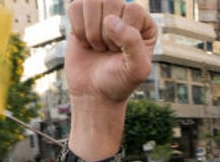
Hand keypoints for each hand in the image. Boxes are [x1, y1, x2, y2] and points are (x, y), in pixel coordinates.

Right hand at [65, 0, 156, 159]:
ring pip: (91, 1)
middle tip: (108, 51)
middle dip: (105, 33)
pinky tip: (86, 42)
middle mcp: (126, 14)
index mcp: (145, 24)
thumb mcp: (136, 69)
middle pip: (111, 1)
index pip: (133, 9)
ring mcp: (103, 13)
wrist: (94, 94)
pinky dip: (77, 28)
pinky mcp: (83, 17)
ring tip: (98, 47)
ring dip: (91, 31)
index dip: (123, 33)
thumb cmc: (119, 82)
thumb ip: (133, 43)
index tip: (120, 52)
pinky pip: (75, 7)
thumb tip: (111, 20)